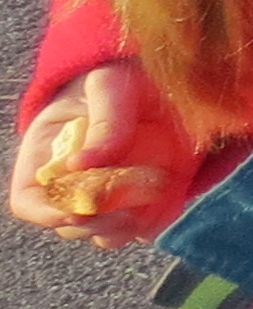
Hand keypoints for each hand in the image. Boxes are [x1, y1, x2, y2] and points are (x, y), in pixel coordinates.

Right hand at [9, 64, 192, 246]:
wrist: (166, 78)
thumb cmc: (124, 75)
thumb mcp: (111, 85)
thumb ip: (104, 121)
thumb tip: (79, 165)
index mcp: (47, 155)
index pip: (29, 199)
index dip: (47, 212)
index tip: (78, 208)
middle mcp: (74, 182)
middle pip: (68, 225)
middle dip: (93, 222)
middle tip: (124, 208)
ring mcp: (110, 194)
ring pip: (102, 233)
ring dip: (121, 228)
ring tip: (147, 199)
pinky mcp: (144, 198)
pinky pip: (143, 228)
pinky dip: (152, 224)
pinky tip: (167, 200)